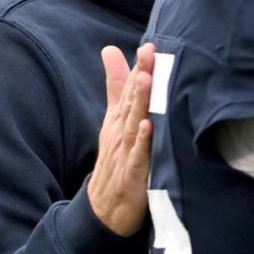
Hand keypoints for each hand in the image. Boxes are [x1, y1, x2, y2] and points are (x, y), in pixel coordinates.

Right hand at [88, 43, 154, 236]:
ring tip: (147, 79)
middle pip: (132, 102)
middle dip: (140, 76)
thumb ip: (116, 85)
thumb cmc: (115, 157)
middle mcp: (122, 132)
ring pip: (134, 124)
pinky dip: (142, 142)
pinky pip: (138, 156)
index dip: (138, 68)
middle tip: (149, 53)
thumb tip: (110, 49)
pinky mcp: (132, 175)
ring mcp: (126, 153)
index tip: (149, 45)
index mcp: (120, 118)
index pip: (130, 89)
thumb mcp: (113, 119)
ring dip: (140, 102)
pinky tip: (148, 127)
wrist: (104, 207)